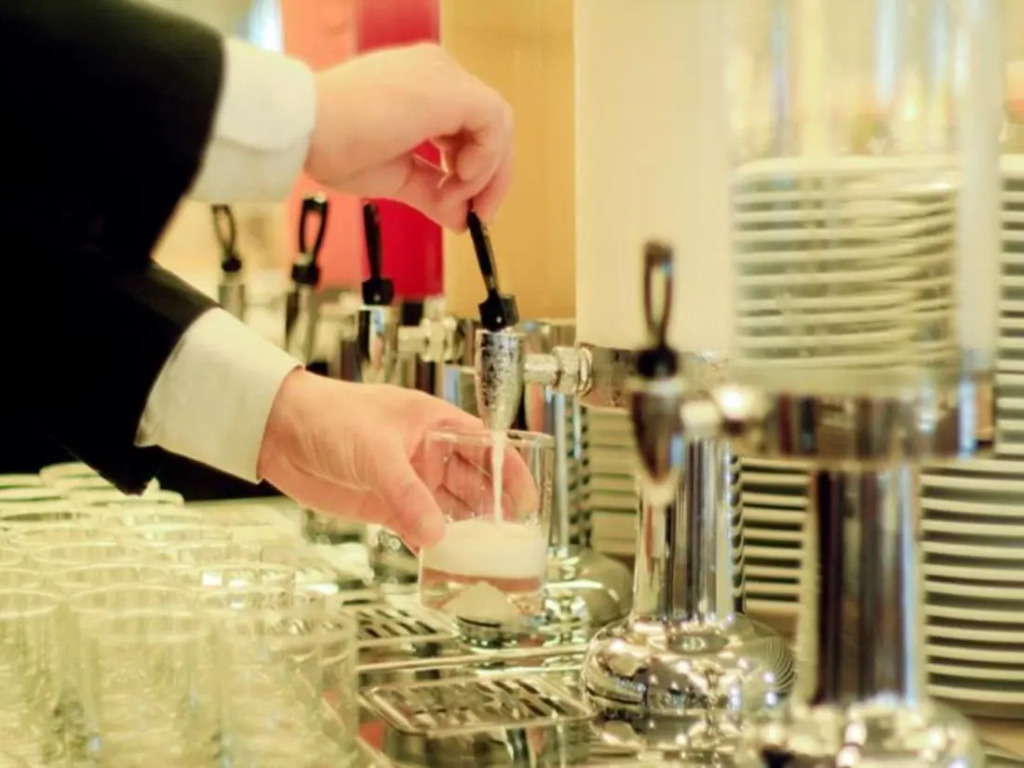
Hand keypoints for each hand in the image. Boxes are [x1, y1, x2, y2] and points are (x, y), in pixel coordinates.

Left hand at [256, 371, 535, 547]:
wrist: (277, 429)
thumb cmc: (328, 416)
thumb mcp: (376, 453)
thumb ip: (407, 495)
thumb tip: (436, 534)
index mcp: (436, 423)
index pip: (489, 447)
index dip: (511, 473)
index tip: (528, 503)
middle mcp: (428, 453)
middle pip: (474, 484)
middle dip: (493, 512)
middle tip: (511, 544)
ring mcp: (408, 480)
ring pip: (448, 510)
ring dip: (465, 533)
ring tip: (485, 561)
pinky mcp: (384, 505)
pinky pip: (418, 528)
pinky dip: (432, 546)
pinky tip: (445, 564)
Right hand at [305, 43, 513, 229]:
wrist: (304, 128)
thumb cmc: (332, 143)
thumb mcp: (395, 175)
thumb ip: (433, 193)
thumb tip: (462, 219)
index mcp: (422, 86)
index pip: (470, 126)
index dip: (476, 170)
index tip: (468, 208)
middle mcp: (437, 73)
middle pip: (490, 125)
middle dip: (490, 177)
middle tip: (477, 216)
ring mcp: (443, 76)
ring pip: (497, 124)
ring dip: (485, 173)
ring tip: (454, 199)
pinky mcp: (450, 88)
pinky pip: (493, 124)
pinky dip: (484, 160)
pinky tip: (457, 179)